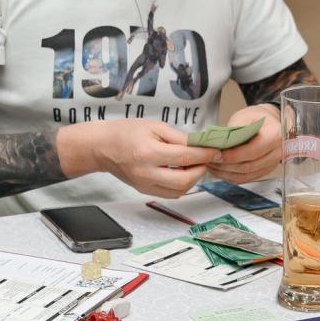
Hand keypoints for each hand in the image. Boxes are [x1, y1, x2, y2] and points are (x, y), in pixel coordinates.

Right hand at [92, 121, 218, 198]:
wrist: (103, 147)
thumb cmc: (127, 132)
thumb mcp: (154, 126)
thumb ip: (179, 137)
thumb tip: (200, 145)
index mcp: (148, 152)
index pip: (185, 157)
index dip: (205, 154)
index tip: (216, 150)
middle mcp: (146, 172)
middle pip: (185, 180)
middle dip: (201, 170)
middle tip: (205, 159)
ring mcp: (145, 185)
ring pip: (180, 191)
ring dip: (192, 179)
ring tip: (193, 165)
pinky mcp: (144, 191)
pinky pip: (171, 194)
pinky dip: (181, 185)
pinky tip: (181, 172)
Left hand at [208, 104, 282, 183]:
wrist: (267, 123)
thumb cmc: (256, 118)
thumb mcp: (245, 116)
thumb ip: (235, 129)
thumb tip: (220, 142)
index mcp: (275, 135)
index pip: (254, 150)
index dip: (234, 155)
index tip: (218, 154)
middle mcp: (277, 153)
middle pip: (249, 166)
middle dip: (227, 165)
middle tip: (210, 160)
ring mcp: (272, 164)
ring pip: (246, 175)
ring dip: (226, 173)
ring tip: (211, 165)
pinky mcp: (264, 172)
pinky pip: (245, 179)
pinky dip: (230, 176)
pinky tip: (219, 170)